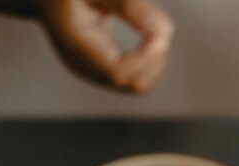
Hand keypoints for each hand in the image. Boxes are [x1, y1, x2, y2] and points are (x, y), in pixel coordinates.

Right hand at [33, 0, 172, 93]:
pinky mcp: (102, 69)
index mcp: (75, 44)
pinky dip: (149, 60)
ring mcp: (92, 71)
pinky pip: (135, 77)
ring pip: (139, 84)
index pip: (120, 74)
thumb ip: (127, 5)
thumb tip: (162, 29)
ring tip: (152, 28)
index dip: (148, 59)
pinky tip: (147, 37)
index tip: (161, 32)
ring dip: (155, 60)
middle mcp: (83, 65)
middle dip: (156, 59)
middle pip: (134, 84)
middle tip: (160, 26)